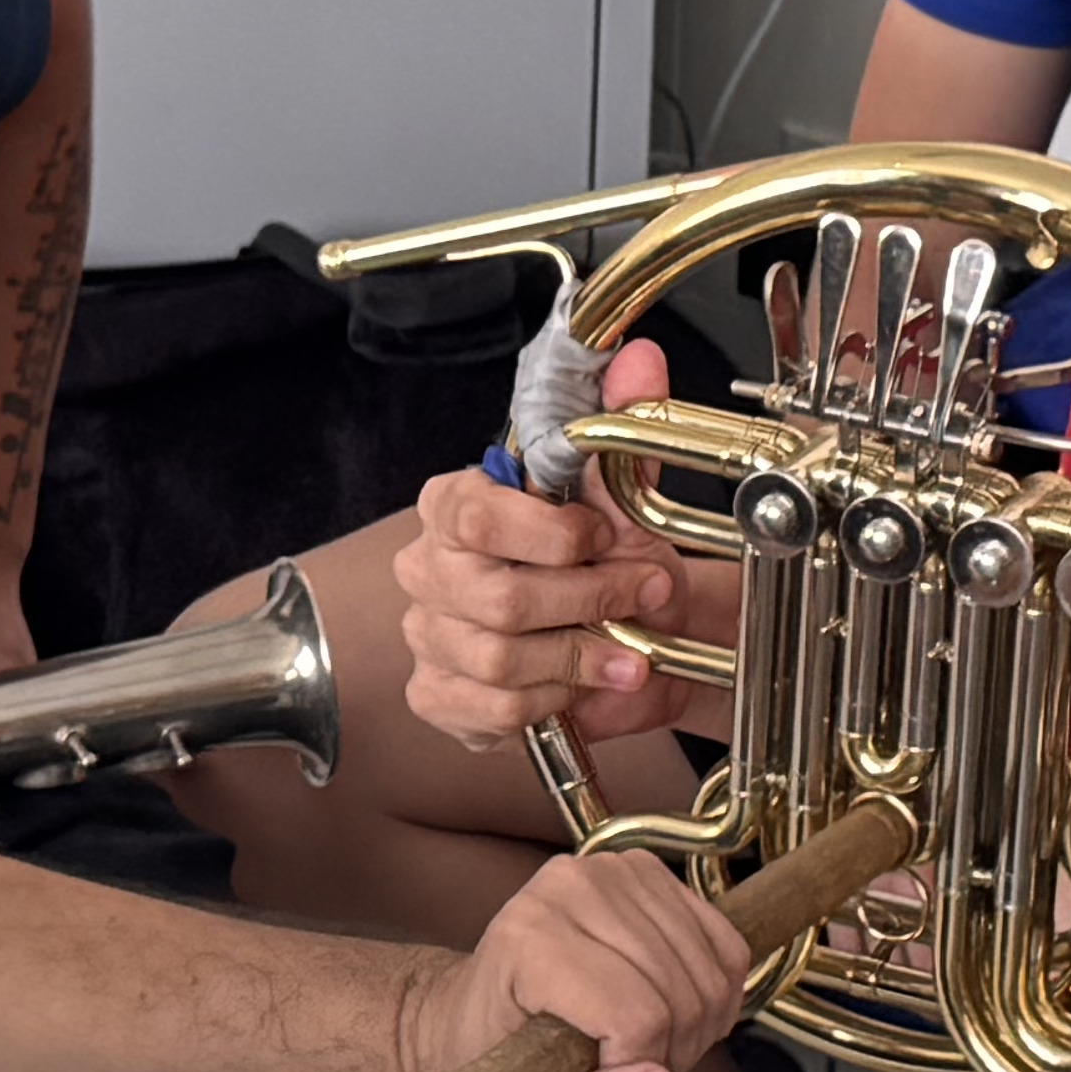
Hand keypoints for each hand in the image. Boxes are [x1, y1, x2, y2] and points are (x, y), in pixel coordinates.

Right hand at [390, 342, 733, 747]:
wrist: (628, 635)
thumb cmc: (610, 559)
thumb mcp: (624, 492)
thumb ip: (625, 424)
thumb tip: (638, 360)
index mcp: (454, 503)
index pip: (476, 516)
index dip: (550, 535)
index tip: (603, 535)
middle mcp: (428, 568)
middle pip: (499, 599)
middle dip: (590, 600)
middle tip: (643, 594)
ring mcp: (427, 635)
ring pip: (500, 660)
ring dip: (582, 656)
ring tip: (629, 648)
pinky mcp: (438, 695)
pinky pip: (493, 710)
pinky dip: (552, 700)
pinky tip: (581, 684)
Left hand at [406, 845, 749, 1071]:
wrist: (469, 1015)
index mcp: (526, 941)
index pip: (638, 1018)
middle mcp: (569, 887)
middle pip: (681, 995)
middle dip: (672, 1055)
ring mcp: (613, 871)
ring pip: (710, 975)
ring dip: (696, 1029)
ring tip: (642, 1045)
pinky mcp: (648, 872)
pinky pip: (725, 948)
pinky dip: (714, 995)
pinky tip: (670, 1013)